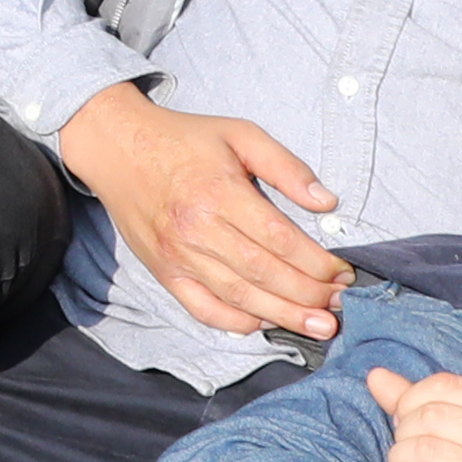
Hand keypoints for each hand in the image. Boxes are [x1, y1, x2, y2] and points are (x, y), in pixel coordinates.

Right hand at [56, 85, 344, 342]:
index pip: (280, 239)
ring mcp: (178, 256)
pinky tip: (266, 323)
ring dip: (285, 316)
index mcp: (219, 193)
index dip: (318, 262)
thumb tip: (327, 202)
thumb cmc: (184, 139)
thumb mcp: (239, 134)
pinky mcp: (165, 272)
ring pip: (240, 297)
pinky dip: (237, 323)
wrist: (117, 147)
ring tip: (320, 327)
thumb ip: (285, 166)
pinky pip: (204, 309)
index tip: (345, 272)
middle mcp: (197, 229)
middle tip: (342, 305)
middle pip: (265, 273)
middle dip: (311, 295)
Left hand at [366, 366, 461, 461]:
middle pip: (433, 416)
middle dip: (404, 431)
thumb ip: (418, 402)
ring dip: (399, 458)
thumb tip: (376, 375)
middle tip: (404, 449)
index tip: (405, 418)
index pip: (447, 386)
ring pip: (424, 449)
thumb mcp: (460, 436)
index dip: (412, 398)